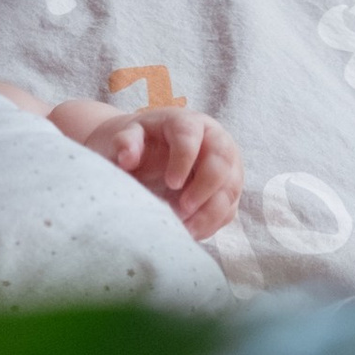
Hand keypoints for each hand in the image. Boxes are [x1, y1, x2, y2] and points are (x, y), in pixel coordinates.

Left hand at [55, 98, 242, 239]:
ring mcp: (225, 166)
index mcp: (186, 122)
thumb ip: (125, 142)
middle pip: (222, 160)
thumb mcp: (124, 137)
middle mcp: (213, 140)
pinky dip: (211, 223)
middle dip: (205, 188)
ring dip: (210, 212)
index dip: (184, 159)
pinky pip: (227, 209)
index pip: (191, 135)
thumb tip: (127, 157)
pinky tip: (190, 232)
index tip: (170, 183)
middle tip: (182, 209)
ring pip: (229, 188)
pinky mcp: (226, 190)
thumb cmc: (136, 143)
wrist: (144, 154)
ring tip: (184, 229)